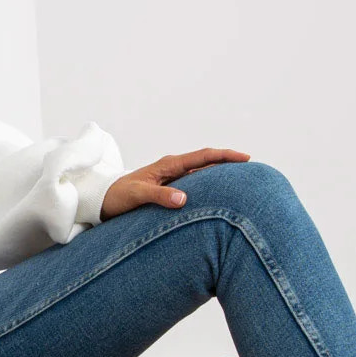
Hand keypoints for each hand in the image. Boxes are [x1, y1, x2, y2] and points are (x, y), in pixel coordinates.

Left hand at [99, 147, 251, 220]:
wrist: (102, 200)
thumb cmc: (118, 196)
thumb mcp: (138, 196)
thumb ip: (159, 196)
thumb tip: (183, 199)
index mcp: (169, 165)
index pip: (203, 156)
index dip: (225, 156)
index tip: (245, 158)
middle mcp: (173, 169)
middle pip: (208, 162)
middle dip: (230, 164)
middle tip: (254, 170)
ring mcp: (173, 179)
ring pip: (203, 174)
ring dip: (221, 176)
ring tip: (244, 183)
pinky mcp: (170, 189)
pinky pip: (196, 185)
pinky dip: (210, 187)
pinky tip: (220, 197)